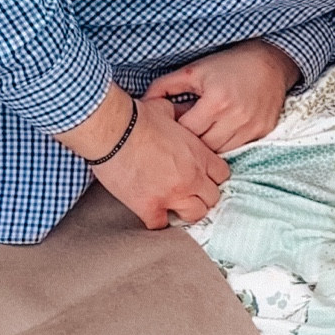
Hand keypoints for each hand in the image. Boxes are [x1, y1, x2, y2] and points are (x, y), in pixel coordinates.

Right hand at [57, 86, 229, 228]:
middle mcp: (191, 178)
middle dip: (203, 194)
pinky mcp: (148, 207)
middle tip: (189, 190)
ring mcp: (172, 195)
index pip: (222, 175)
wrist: (112, 131)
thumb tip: (186, 112)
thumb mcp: (169, 110)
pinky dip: (157, 220)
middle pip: (213, 198)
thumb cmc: (138, 117)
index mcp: (199, 155)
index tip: (202, 175)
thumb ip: (183, 116)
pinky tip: (152, 211)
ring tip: (174, 204)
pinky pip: (161, 225)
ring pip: (194, 215)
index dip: (212, 176)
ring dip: (186, 210)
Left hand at [143, 40, 300, 152]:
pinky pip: (238, 147)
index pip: (187, 131)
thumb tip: (144, 104)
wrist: (269, 62)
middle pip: (203, 146)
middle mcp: (236, 117)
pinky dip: (226, 142)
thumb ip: (164, 87)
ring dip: (209, 143)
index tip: (176, 122)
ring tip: (205, 128)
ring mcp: (251, 127)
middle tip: (188, 128)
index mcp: (216, 101)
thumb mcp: (193, 71)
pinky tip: (221, 128)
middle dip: (192, 140)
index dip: (177, 129)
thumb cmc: (228, 64)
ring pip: (220, 151)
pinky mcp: (262, 131)